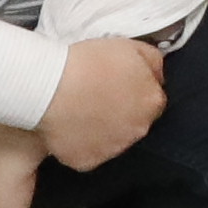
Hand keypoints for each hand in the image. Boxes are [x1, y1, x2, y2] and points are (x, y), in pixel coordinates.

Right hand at [35, 32, 168, 169]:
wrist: (50, 87)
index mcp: (152, 102)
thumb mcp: (129, 46)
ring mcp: (113, 150)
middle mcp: (138, 130)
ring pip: (112, 140)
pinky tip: (67, 126)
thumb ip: (152, 62)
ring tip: (79, 111)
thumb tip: (157, 76)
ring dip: (102, 129)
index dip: (134, 91)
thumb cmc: (88, 62)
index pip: (152, 101)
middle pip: (134, 122)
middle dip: (121, 112)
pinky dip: (80, 143)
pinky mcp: (88, 161)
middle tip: (96, 96)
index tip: (116, 84)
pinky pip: (87, 153)